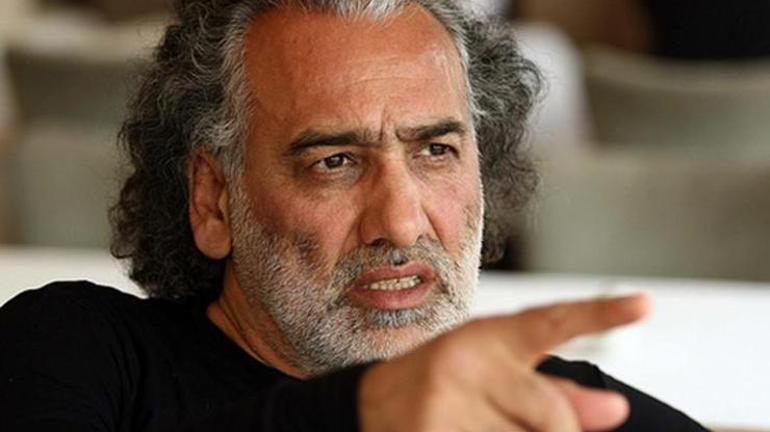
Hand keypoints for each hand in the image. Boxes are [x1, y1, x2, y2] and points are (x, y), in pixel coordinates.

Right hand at [358, 294, 649, 431]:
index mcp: (486, 337)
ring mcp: (443, 407)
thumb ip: (555, 391)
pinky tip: (473, 430)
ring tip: (485, 421)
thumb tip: (617, 409)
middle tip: (520, 423)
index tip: (645, 304)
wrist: (370, 406)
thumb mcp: (493, 371)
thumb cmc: (443, 384)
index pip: (550, 322)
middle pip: (553, 417)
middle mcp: (464, 363)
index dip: (600, 314)